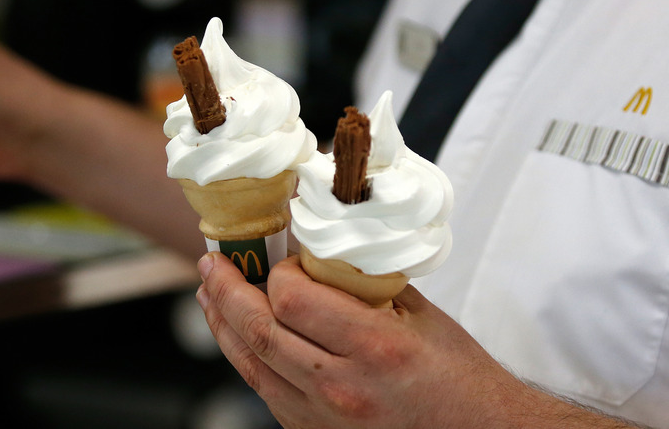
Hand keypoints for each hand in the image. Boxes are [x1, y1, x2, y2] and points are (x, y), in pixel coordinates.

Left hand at [196, 252, 528, 427]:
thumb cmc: (459, 377)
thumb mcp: (421, 317)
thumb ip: (367, 285)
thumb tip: (323, 257)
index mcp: (374, 347)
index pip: (291, 299)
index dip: (275, 272)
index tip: (283, 259)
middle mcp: (341, 388)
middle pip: (258, 331)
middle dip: (225, 291)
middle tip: (211, 264)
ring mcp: (323, 418)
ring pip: (251, 366)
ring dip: (223, 326)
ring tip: (209, 297)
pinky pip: (267, 392)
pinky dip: (248, 360)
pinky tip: (241, 338)